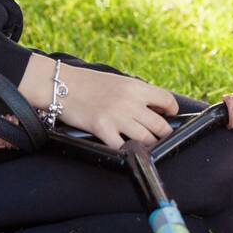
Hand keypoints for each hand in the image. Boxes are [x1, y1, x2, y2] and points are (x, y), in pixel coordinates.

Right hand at [20, 55, 178, 149]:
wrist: (60, 84)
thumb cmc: (88, 83)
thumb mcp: (118, 80)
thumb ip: (136, 93)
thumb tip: (153, 107)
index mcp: (136, 87)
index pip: (167, 100)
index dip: (171, 111)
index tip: (168, 116)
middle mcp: (130, 102)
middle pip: (160, 125)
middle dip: (162, 134)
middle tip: (158, 136)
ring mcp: (118, 117)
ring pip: (147, 139)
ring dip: (148, 145)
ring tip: (144, 145)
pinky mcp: (103, 130)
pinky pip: (122, 147)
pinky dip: (126, 151)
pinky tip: (125, 150)